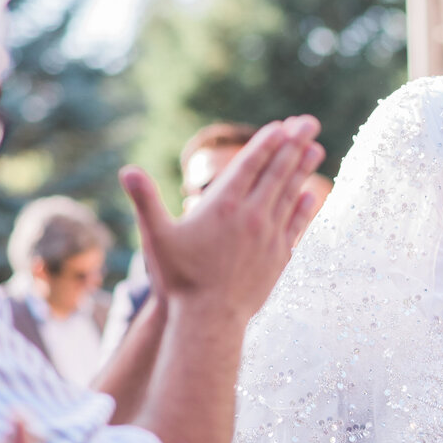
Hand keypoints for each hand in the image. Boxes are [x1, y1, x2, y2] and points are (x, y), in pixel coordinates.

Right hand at [120, 117, 324, 322]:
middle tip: (309, 123)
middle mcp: (252, 216)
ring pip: (291, 194)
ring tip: (317, 148)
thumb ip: (145, 201)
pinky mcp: (279, 257)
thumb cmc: (179, 279)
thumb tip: (126, 170)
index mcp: (224, 205)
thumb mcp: (156, 237)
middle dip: (293, 145)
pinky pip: (296, 225)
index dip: (266, 142)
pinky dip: (304, 207)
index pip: (250, 164)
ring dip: (304, 169)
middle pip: (278, 172)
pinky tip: (311, 194)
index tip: (281, 126)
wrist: (209, 319)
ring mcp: (269, 236)